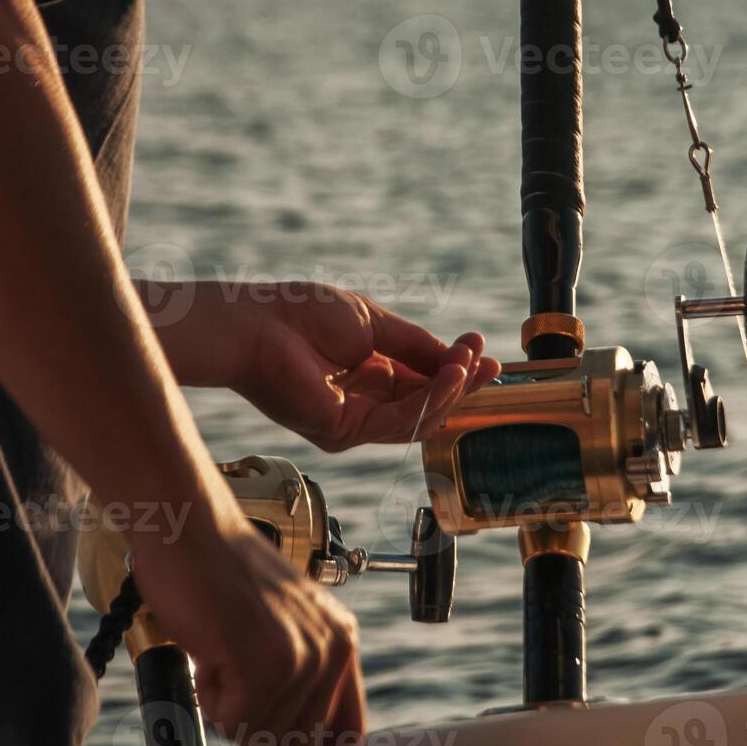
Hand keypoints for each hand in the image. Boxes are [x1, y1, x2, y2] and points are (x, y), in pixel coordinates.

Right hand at [130, 518, 363, 745]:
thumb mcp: (278, 625)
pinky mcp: (267, 663)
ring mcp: (303, 657)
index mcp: (341, 639)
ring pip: (257, 733)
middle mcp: (333, 648)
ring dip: (224, 702)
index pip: (346, 731)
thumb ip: (296, 675)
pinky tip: (210, 648)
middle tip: (228, 672)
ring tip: (221, 648)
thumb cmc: (220, 573)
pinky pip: (231, 720)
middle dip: (251, 723)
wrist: (190, 530)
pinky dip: (207, 694)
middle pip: (296, 741)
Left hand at [147, 280, 500, 451]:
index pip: (421, 382)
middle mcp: (362, 404)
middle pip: (426, 405)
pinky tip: (451, 374)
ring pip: (419, 417)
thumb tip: (459, 358)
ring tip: (470, 362)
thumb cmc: (301, 313)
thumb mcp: (373, 324)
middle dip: (461, 384)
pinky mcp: (343, 431)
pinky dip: (431, 398)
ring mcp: (352, 422)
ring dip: (451, 390)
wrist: (256, 323)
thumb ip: (415, 344)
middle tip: (491, 363)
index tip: (483, 351)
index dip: (455, 370)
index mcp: (366, 375)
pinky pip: (400, 420)